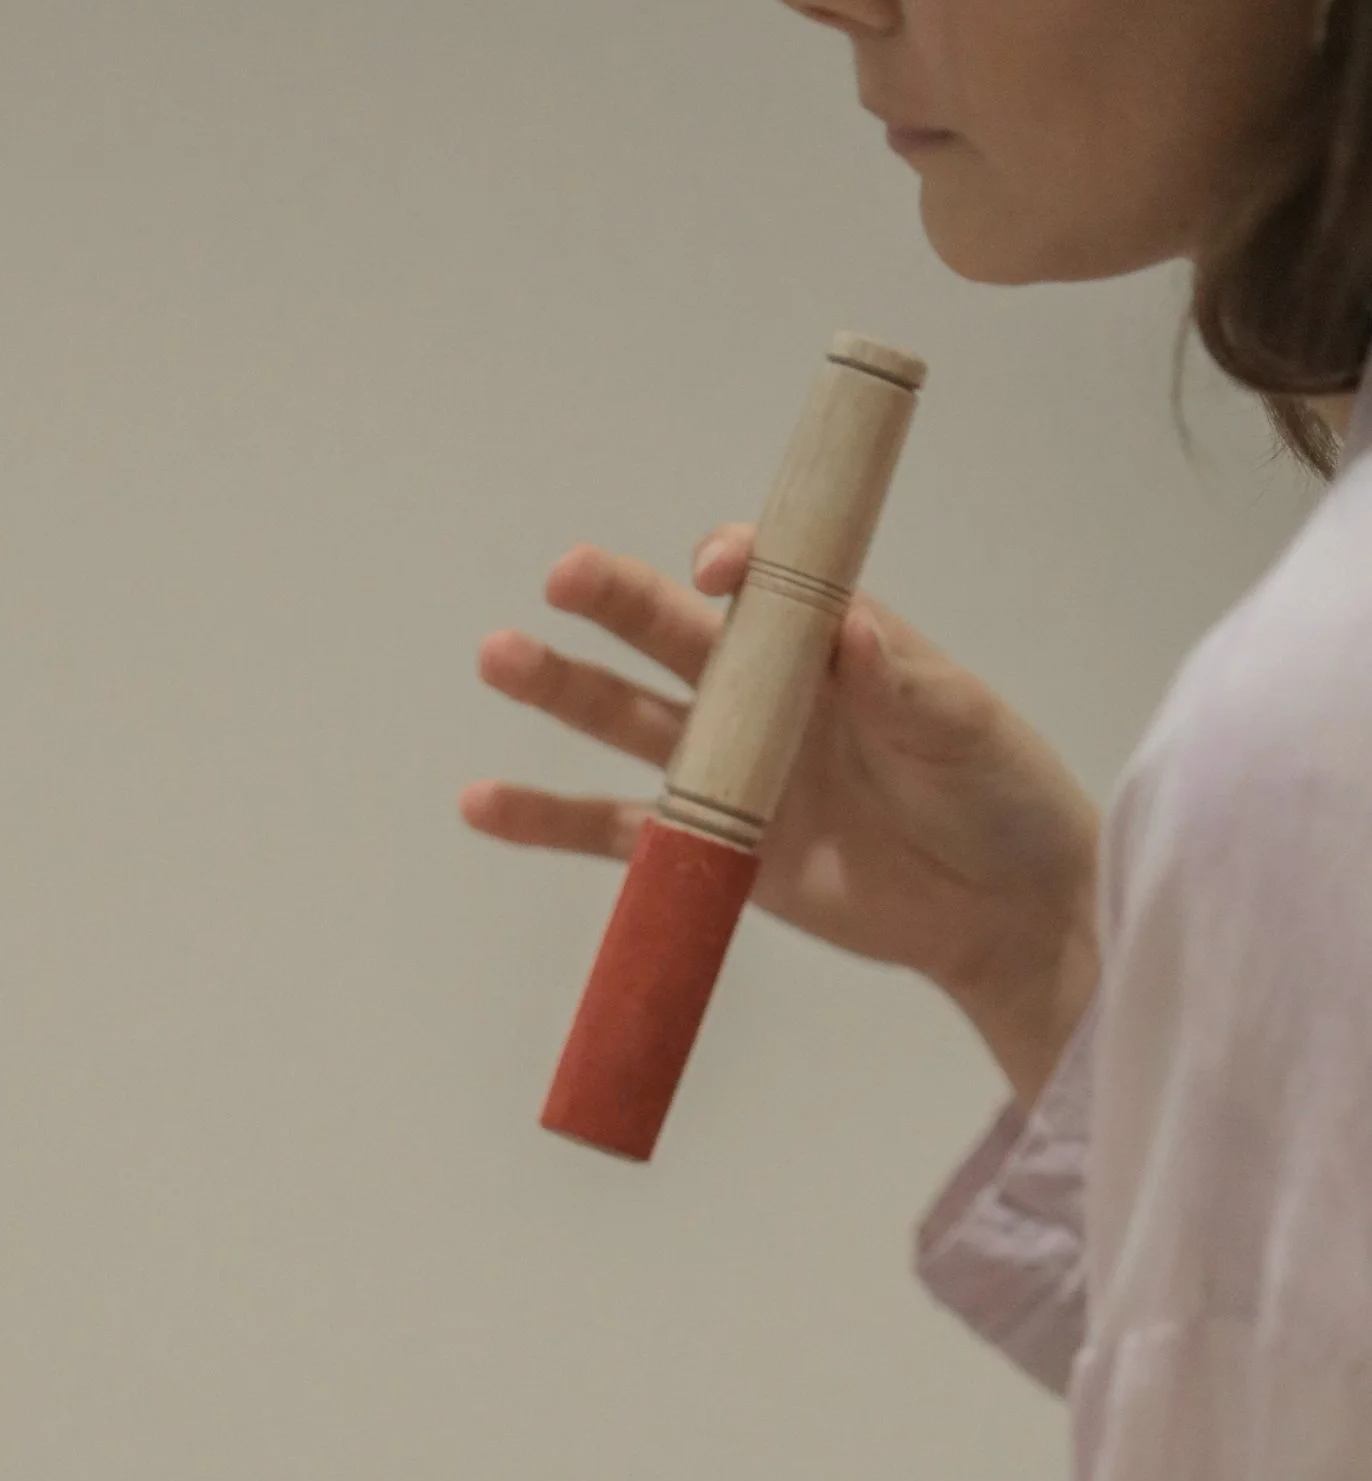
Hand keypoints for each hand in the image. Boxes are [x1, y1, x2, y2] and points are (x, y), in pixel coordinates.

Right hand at [462, 531, 1102, 1100]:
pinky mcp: (710, 848)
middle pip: (674, 636)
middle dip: (617, 604)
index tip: (715, 572)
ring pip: (628, 720)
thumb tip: (850, 633)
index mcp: (830, 642)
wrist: (997, 911)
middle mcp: (767, 693)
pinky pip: (614, 831)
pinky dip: (549, 820)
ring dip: (562, 691)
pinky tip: (483, 803)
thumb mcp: (962, 729)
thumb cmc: (996, 796)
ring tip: (497, 658)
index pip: (766, 585)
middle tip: (563, 577)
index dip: (734, 568)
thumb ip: (899, 685)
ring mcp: (731, 770)